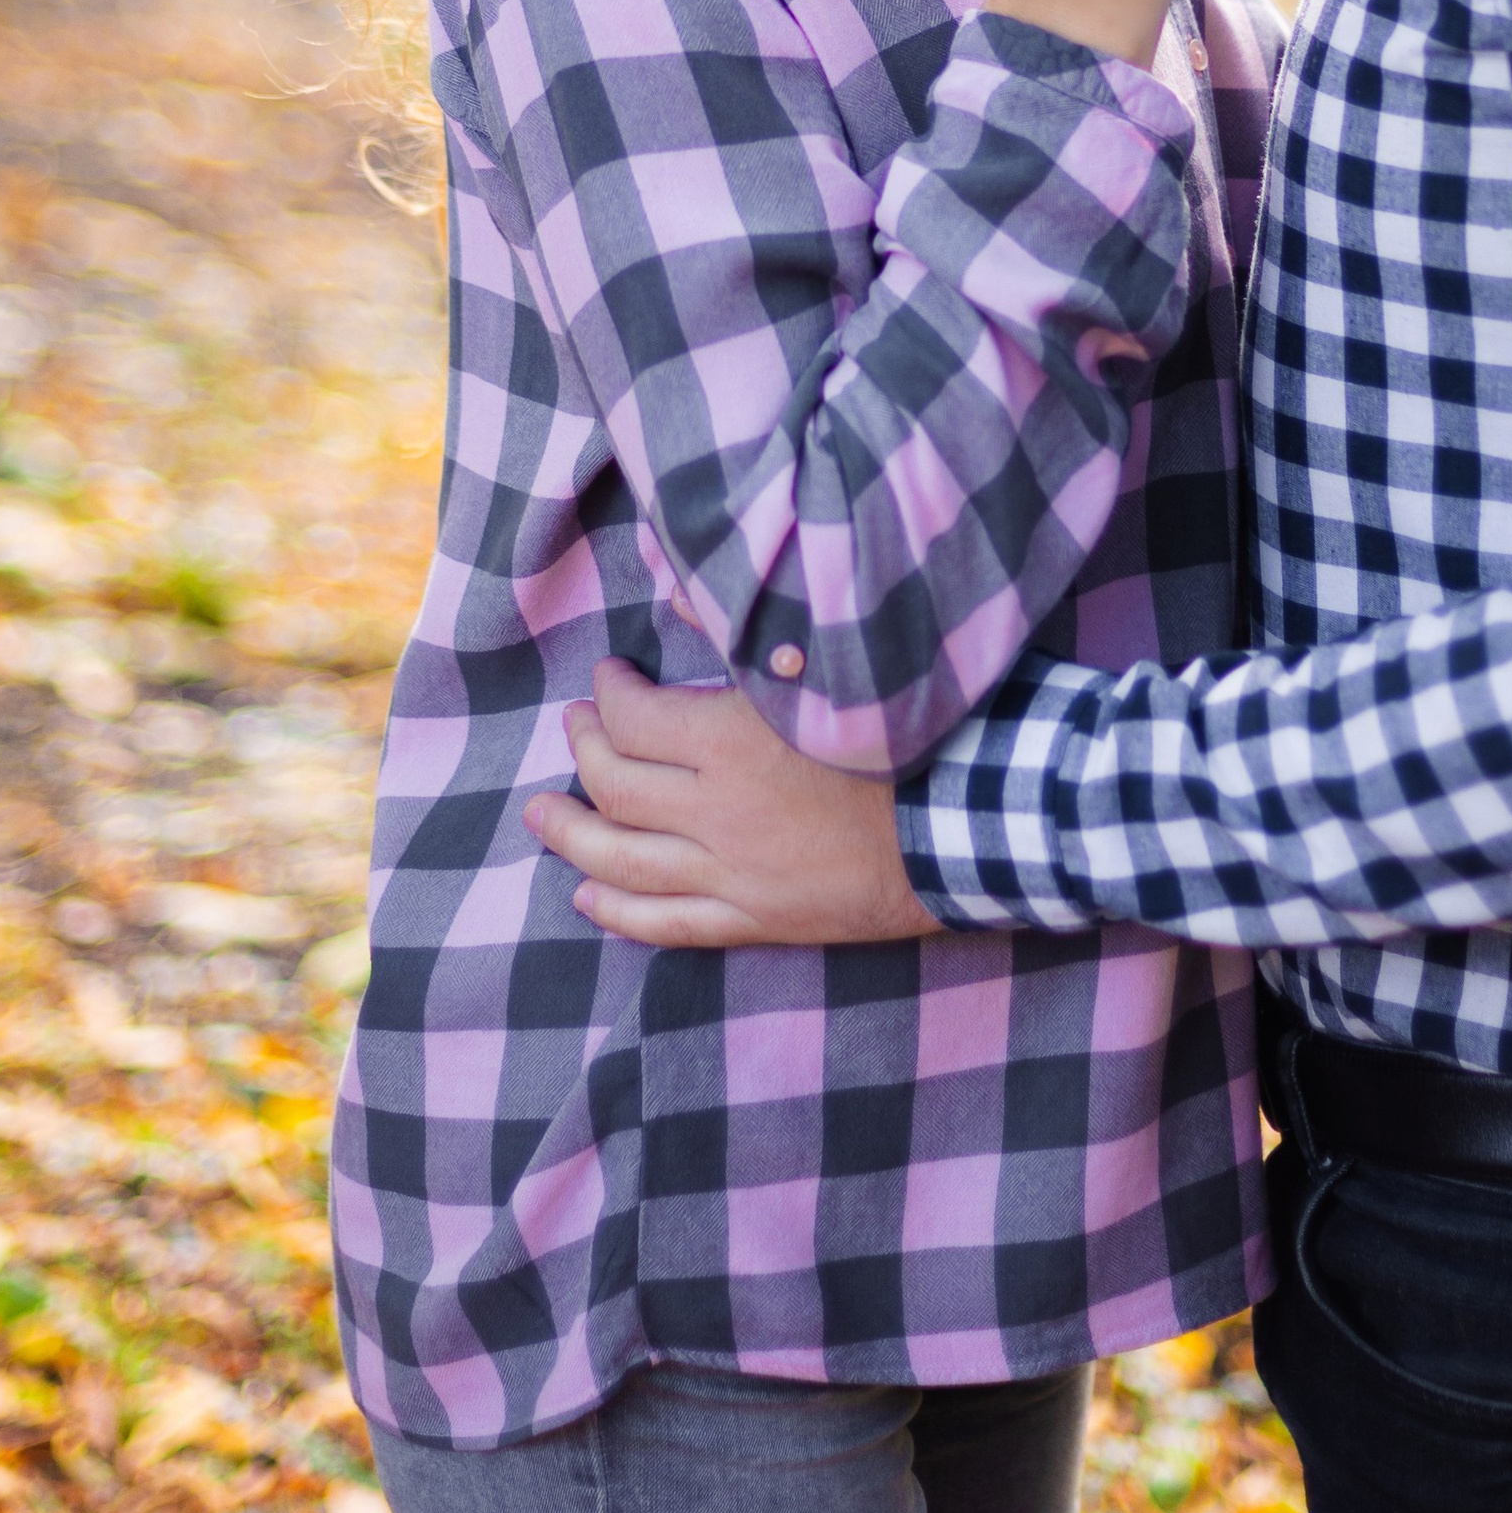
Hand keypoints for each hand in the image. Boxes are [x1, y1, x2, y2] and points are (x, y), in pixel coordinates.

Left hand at [524, 659, 942, 949]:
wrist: (972, 823)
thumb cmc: (908, 730)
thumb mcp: (825, 666)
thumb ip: (748, 629)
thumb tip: (684, 588)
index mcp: (732, 742)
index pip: (634, 717)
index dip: (610, 693)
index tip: (610, 676)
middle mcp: (718, 814)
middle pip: (615, 785)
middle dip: (584, 748)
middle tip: (573, 724)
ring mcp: (734, 875)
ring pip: (623, 862)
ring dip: (572, 833)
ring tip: (539, 813)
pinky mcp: (759, 920)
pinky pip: (669, 924)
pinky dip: (619, 913)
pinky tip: (587, 900)